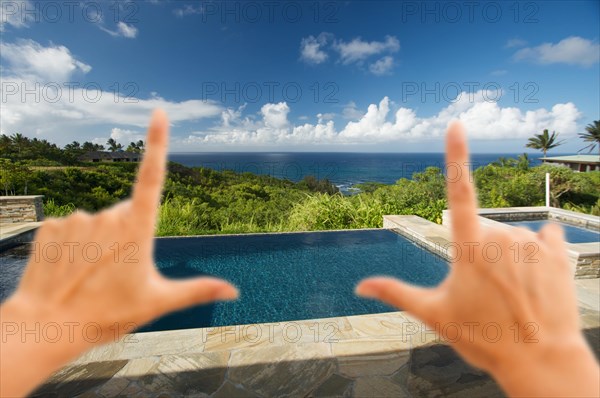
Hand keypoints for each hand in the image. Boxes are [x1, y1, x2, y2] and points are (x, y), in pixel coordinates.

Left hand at [1, 110, 237, 396]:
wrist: (48, 327)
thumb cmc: (107, 314)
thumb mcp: (158, 302)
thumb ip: (198, 290)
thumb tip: (235, 293)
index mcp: (137, 229)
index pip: (151, 176)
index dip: (157, 142)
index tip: (159, 112)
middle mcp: (107, 216)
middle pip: (126, 214)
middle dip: (127, 235)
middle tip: (118, 272)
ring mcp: (77, 219)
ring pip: (98, 222)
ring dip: (99, 241)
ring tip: (92, 274)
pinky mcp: (52, 225)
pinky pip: (71, 227)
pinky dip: (74, 244)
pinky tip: (71, 268)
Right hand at [356, 122, 598, 396]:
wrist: (541, 361)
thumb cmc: (484, 338)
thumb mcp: (434, 314)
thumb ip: (395, 293)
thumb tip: (359, 287)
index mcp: (468, 246)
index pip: (458, 190)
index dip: (456, 154)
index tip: (456, 123)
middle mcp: (501, 235)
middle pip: (480, 228)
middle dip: (476, 250)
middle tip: (482, 291)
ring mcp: (532, 241)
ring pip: (509, 235)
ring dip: (505, 255)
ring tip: (509, 293)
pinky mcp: (557, 252)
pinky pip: (544, 235)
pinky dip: (536, 249)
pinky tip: (535, 274)